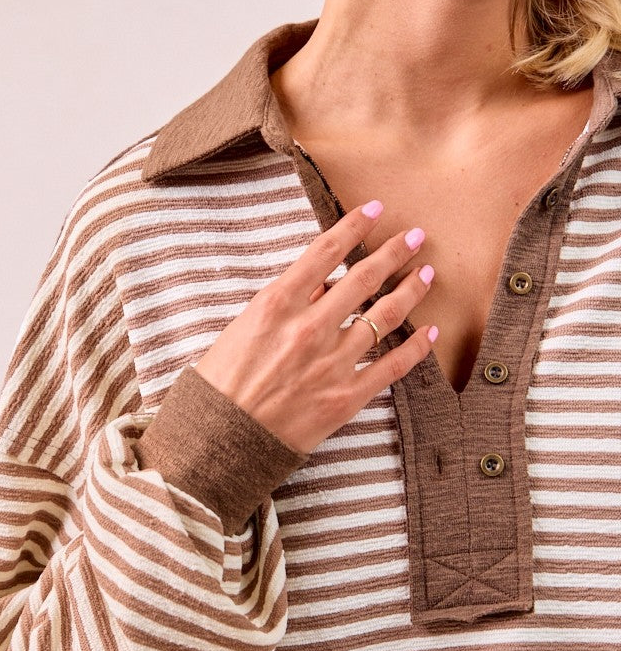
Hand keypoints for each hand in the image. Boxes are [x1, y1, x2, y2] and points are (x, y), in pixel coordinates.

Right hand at [192, 201, 437, 455]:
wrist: (220, 441)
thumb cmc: (222, 384)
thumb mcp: (242, 329)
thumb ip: (284, 305)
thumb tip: (321, 284)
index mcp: (277, 305)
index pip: (324, 252)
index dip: (354, 226)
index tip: (375, 209)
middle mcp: (309, 329)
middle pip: (364, 279)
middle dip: (394, 252)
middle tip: (416, 236)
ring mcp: (331, 363)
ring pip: (385, 318)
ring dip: (411, 291)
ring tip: (426, 274)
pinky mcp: (346, 397)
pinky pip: (392, 367)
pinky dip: (416, 347)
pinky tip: (430, 331)